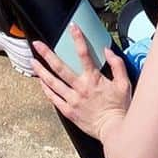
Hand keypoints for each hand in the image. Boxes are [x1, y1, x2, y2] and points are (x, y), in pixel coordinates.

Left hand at [32, 25, 131, 141]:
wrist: (114, 131)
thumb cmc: (120, 107)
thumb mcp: (124, 83)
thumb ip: (117, 64)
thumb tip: (107, 50)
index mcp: (93, 79)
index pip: (84, 54)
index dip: (77, 38)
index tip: (72, 27)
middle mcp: (79, 88)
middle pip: (60, 67)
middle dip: (47, 54)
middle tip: (37, 44)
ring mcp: (72, 100)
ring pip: (52, 83)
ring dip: (41, 71)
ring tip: (32, 61)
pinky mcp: (68, 112)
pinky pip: (54, 99)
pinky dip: (46, 89)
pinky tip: (41, 82)